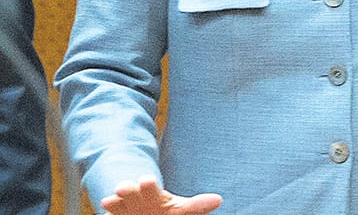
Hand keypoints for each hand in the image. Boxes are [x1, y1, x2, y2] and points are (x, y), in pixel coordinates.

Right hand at [102, 176, 221, 214]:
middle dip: (130, 189)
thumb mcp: (182, 209)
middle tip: (128, 185)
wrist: (142, 210)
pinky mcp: (116, 213)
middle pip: (133, 191)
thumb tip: (218, 200)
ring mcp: (125, 206)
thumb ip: (197, 205)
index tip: (146, 180)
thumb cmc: (166, 211)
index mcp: (156, 195)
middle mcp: (138, 197)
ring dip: (118, 198)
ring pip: (120, 199)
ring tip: (113, 197)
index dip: (148, 186)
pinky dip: (110, 209)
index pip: (152, 189)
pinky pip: (112, 211)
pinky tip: (106, 204)